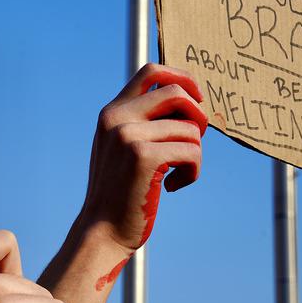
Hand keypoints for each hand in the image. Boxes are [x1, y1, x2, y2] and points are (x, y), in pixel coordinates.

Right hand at [79, 63, 205, 251]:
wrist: (102, 230)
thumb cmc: (119, 193)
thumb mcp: (122, 149)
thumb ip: (142, 123)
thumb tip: (188, 102)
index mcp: (111, 113)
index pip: (151, 71)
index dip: (182, 78)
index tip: (196, 99)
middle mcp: (117, 118)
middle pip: (177, 93)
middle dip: (198, 116)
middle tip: (194, 141)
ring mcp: (128, 136)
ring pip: (190, 129)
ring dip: (195, 154)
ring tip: (179, 174)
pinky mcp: (143, 157)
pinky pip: (192, 151)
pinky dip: (193, 171)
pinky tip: (174, 186)